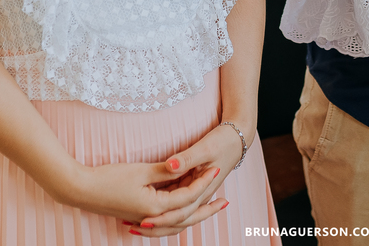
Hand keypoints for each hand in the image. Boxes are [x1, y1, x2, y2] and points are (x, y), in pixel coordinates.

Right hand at [59, 158, 220, 230]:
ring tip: (208, 205)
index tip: (216, 169)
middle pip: (187, 217)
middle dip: (207, 209)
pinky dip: (176, 213)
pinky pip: (164, 218)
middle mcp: (151, 217)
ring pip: (176, 221)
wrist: (81, 189)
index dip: (203, 182)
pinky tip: (181, 206)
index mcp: (155, 207)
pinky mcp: (137, 213)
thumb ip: (165, 170)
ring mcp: (143, 217)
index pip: (187, 196)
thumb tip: (185, 166)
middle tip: (225, 203)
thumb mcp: (141, 170)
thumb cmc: (109, 178)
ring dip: (193, 213)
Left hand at [132, 122, 247, 236]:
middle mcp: (200, 197)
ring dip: (157, 222)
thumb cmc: (222, 142)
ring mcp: (197, 194)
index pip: (180, 212)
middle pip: (177, 220)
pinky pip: (176, 205)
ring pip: (176, 216)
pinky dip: (162, 212)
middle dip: (155, 226)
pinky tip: (145, 211)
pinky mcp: (193, 187)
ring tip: (134, 225)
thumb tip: (170, 166)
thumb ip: (186, 158)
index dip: (160, 217)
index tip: (142, 219)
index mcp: (203, 191)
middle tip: (131, 228)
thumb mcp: (204, 148)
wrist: (237, 139)